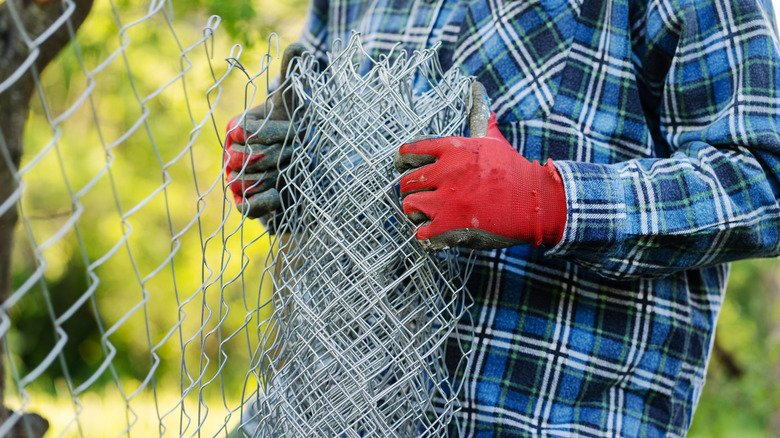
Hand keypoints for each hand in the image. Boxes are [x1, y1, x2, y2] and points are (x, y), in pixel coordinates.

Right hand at [224, 43, 303, 218]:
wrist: (302, 165)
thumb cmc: (293, 129)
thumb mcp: (293, 102)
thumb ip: (292, 74)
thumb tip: (299, 46)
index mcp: (238, 129)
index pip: (248, 133)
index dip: (276, 132)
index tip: (299, 131)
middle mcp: (232, 155)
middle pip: (252, 158)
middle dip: (283, 155)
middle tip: (300, 153)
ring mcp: (236, 181)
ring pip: (251, 182)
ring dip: (279, 177)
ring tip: (293, 171)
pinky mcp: (246, 205)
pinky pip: (248, 207)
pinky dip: (265, 202)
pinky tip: (282, 195)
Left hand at [393, 83, 566, 249]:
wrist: (535, 200)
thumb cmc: (513, 170)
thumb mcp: (492, 140)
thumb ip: (478, 115)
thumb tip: (475, 87)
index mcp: (452, 149)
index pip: (409, 151)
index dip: (404, 162)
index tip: (408, 168)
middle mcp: (446, 172)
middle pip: (405, 182)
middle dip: (412, 190)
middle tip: (425, 195)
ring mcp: (447, 200)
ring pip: (409, 206)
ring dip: (416, 213)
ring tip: (430, 214)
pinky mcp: (451, 225)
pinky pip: (420, 232)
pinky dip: (426, 234)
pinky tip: (438, 230)